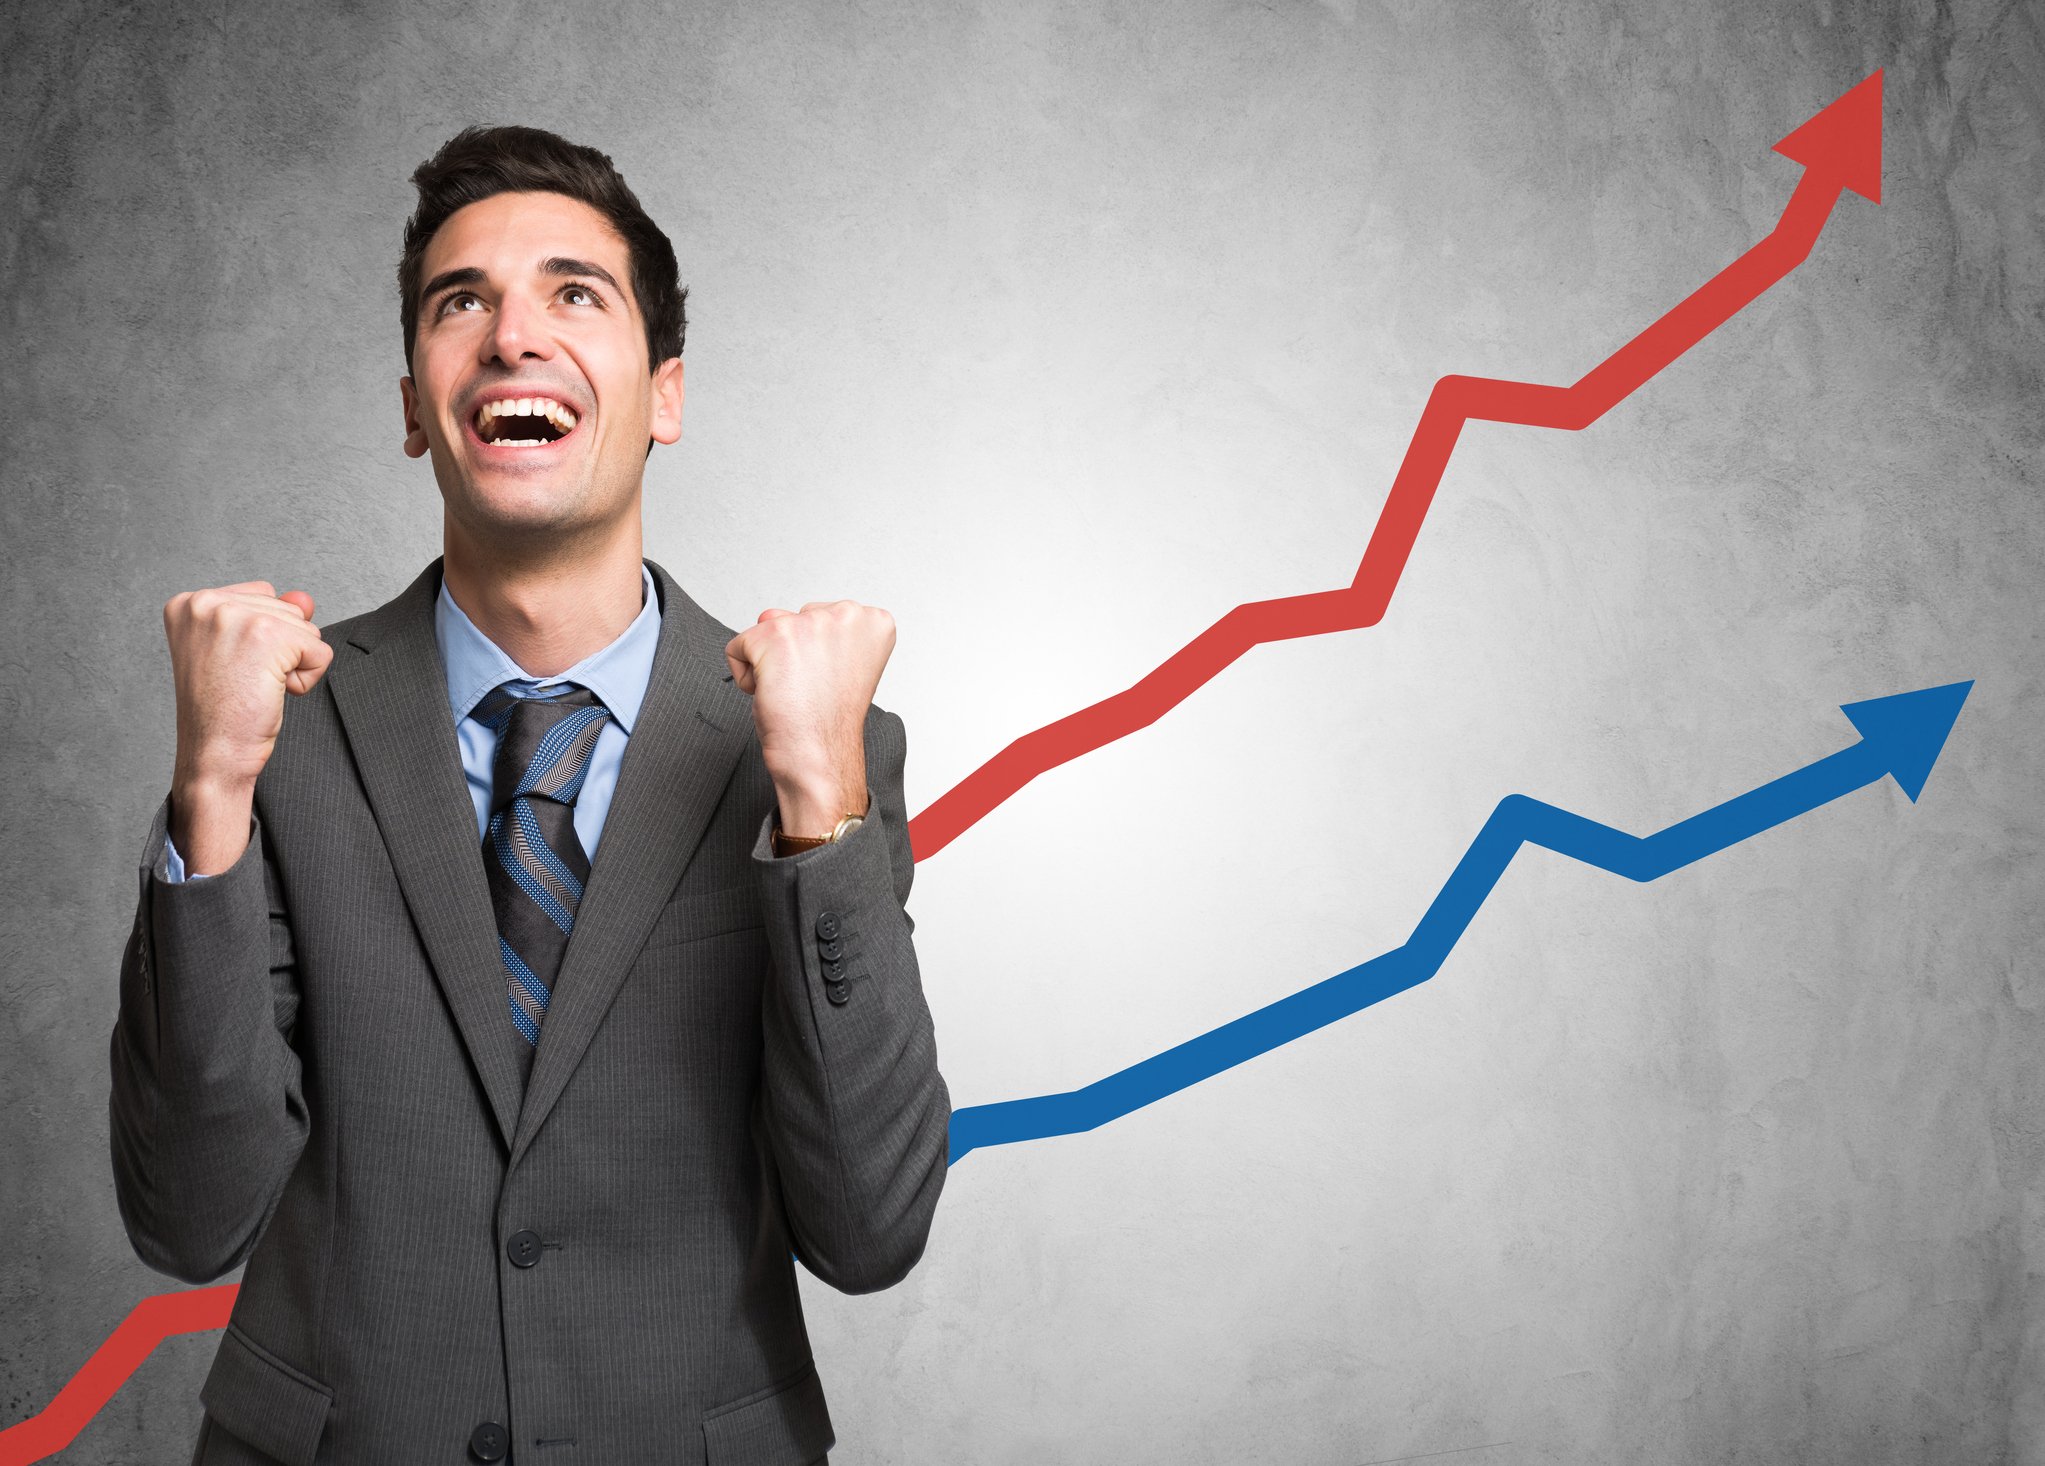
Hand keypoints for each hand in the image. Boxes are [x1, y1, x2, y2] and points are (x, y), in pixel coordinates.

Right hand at [164, 581, 332, 871]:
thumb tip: (305, 598)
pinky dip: (307, 679)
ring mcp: (234, 616)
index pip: (263, 596)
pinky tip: (271, 694)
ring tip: (254, 687)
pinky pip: (319, 650)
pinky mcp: (266, 635)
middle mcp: (204, 603)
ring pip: (306, 627)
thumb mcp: (244, 653)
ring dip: (293, 665)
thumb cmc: (223, 711)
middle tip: (243, 682)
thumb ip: (273, 616)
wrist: (214, 756)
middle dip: (281, 651)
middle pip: (288, 610)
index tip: (232, 667)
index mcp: (188, 603)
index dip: (264, 639)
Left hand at [724, 600, 894, 833]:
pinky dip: (745, 677)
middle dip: (792, 653)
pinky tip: (773, 694)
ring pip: (765, 631)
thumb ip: (809, 630)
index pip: (821, 616)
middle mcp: (848, 614)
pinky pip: (737, 647)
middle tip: (811, 688)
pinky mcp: (776, 635)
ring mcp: (812, 622)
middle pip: (793, 618)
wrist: (820, 755)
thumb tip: (767, 615)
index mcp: (872, 621)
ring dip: (769, 664)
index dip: (816, 653)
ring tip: (793, 691)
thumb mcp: (834, 664)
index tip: (830, 679)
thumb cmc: (829, 720)